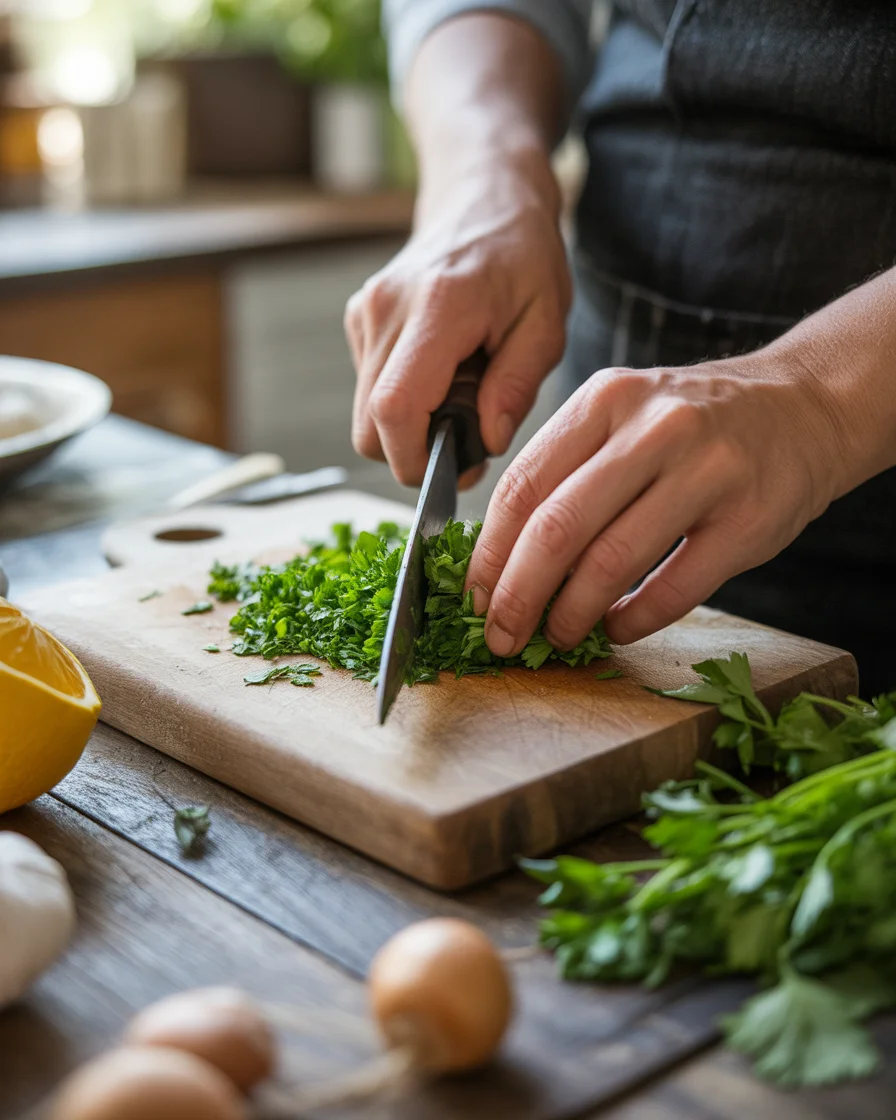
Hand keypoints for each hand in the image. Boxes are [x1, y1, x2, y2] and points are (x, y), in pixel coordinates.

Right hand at [344, 155, 570, 487]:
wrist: (482, 195)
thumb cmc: (524, 256)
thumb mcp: (546, 322)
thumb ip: (517, 386)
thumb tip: (486, 443)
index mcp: (437, 308)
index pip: (395, 408)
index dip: (413, 459)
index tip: (451, 473)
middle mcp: (387, 309)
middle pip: (368, 425)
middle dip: (413, 453)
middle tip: (467, 440)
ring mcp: (365, 313)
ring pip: (365, 413)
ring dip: (410, 426)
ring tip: (460, 395)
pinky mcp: (358, 319)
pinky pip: (369, 388)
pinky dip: (403, 399)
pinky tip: (441, 373)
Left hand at [465, 346, 849, 651]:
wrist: (804, 407)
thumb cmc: (693, 424)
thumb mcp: (622, 415)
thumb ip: (566, 470)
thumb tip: (500, 559)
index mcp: (605, 400)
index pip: (522, 486)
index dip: (489, 553)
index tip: (473, 598)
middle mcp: (652, 428)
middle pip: (556, 528)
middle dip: (517, 595)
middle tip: (499, 635)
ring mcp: (706, 471)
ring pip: (611, 561)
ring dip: (572, 614)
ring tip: (558, 636)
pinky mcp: (748, 519)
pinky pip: (674, 588)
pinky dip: (634, 619)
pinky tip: (616, 628)